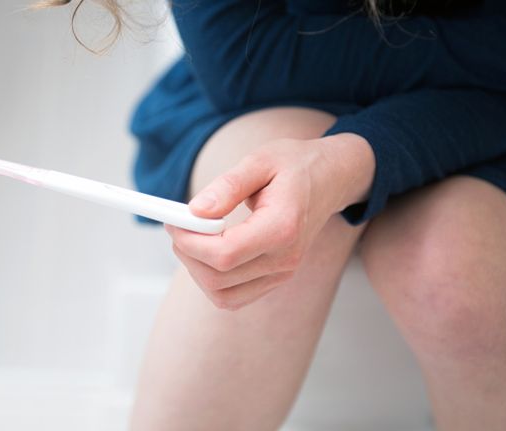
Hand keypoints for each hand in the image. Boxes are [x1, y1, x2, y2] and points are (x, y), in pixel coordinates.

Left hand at [165, 133, 373, 310]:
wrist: (330, 178)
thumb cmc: (295, 165)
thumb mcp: (260, 161)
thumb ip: (227, 186)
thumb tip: (196, 211)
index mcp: (282, 228)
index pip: (225, 254)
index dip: (190, 242)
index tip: (174, 220)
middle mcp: (285, 258)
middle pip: (219, 278)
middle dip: (188, 253)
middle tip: (178, 225)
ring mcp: (282, 273)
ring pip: (223, 295)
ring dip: (196, 270)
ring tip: (192, 237)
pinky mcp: (276, 278)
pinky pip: (234, 296)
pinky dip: (212, 280)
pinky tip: (208, 251)